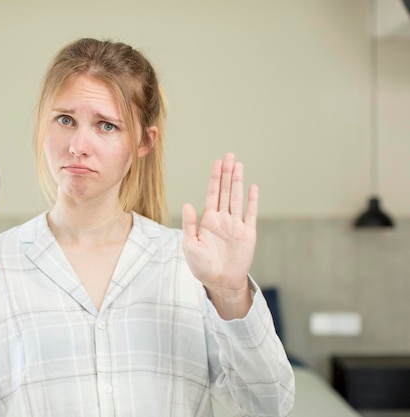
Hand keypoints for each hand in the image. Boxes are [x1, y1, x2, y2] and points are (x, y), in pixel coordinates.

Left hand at [182, 153, 257, 318]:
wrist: (220, 282)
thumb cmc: (202, 266)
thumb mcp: (190, 245)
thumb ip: (190, 224)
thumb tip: (188, 204)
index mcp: (208, 221)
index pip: (212, 194)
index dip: (215, 178)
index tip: (217, 163)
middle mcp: (223, 219)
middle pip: (226, 191)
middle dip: (227, 173)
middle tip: (229, 156)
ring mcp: (236, 225)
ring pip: (237, 198)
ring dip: (238, 182)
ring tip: (239, 165)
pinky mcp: (247, 234)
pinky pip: (250, 214)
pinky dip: (252, 200)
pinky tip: (253, 187)